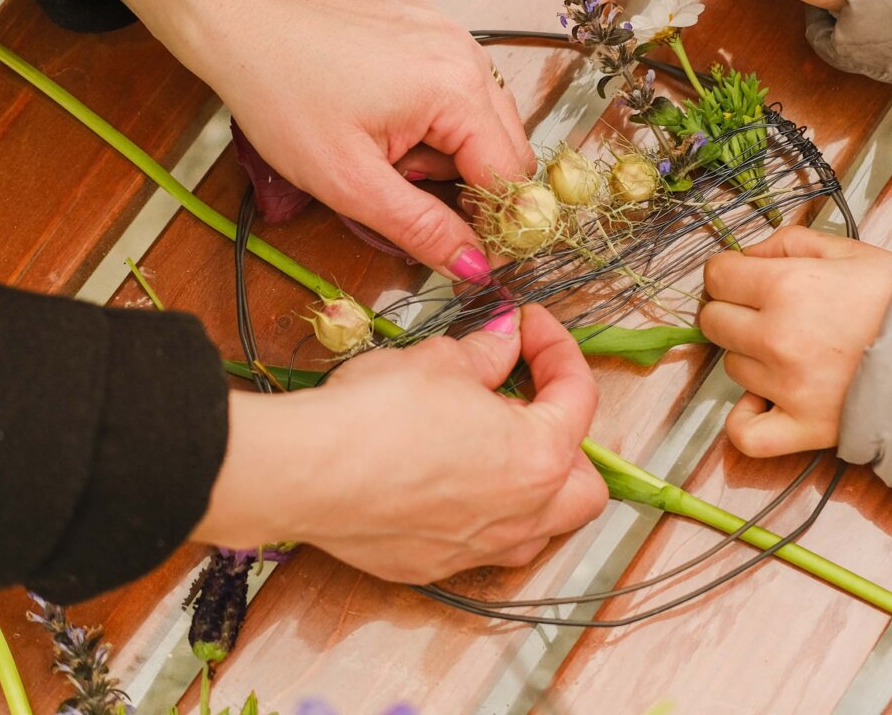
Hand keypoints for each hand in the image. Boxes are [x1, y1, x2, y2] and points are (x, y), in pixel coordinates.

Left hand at [118, 0, 532, 279]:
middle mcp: (465, 51)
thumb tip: (476, 266)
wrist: (240, 27)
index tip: (468, 255)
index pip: (509, 176)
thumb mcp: (350, 182)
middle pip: (503, 141)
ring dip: (445, 143)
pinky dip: (428, 104)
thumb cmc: (284, 100)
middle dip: (465, 180)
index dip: (494, 225)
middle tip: (403, 187)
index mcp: (456, 90)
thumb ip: (421, 228)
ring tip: (384, 145)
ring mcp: (445, 25)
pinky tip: (378, 106)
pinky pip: (451, 74)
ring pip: (478, 110)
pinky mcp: (422, 15)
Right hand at [195, 305, 606, 581]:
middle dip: (568, 441)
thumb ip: (486, 353)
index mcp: (539, 456)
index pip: (578, 398)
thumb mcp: (440, 360)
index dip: (557, 349)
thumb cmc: (378, 413)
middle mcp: (521, 515)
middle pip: (583, 486)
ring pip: (538, 527)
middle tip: (529, 399)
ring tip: (494, 445)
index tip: (529, 325)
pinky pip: (480, 543)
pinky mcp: (432, 567)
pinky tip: (445, 480)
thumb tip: (505, 339)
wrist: (308, 470)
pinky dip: (479, 512)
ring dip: (531, 487)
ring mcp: (477, 550)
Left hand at [697, 226, 891, 457]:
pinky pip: (745, 433)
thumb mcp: (850, 251)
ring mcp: (786, 386)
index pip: (717, 276)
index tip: (744, 279)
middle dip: (735, 312)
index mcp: (787, 286)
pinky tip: (764, 401)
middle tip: (767, 314)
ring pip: (732, 368)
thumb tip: (747, 255)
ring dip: (752, 358)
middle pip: (715, 322)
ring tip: (794, 352)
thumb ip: (789, 243)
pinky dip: (745, 419)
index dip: (729, 274)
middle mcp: (777, 336)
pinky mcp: (803, 428)